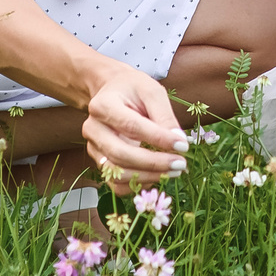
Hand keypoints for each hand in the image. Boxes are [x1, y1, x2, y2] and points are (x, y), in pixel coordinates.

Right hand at [81, 63, 191, 190]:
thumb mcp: (151, 91)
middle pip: (120, 154)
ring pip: (117, 173)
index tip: (182, 146)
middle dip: (153, 163)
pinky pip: (116, 184)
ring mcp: (94, 148)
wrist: (111, 92)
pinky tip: (156, 176)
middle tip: (180, 164)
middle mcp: (93, 129)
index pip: (131, 126)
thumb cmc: (133, 90)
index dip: (158, 139)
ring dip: (148, 177)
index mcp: (103, 105)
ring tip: (173, 171)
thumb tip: (179, 142)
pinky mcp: (100, 163)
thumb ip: (164, 116)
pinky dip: (138, 185)